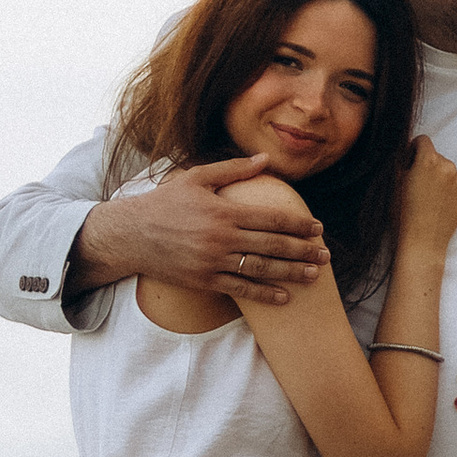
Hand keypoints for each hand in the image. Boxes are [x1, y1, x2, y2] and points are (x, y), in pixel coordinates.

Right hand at [74, 160, 327, 307]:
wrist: (130, 235)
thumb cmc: (165, 202)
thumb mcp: (196, 178)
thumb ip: (233, 169)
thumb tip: (266, 159)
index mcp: (223, 211)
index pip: (271, 218)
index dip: (298, 224)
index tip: (317, 228)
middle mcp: (221, 238)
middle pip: (272, 245)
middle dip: (303, 250)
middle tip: (326, 254)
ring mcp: (212, 262)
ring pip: (260, 269)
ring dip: (291, 272)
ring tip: (314, 275)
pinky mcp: (204, 281)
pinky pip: (239, 290)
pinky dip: (264, 295)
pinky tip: (284, 297)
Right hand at [398, 139, 456, 248]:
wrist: (422, 242)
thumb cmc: (403, 214)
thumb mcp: (393, 182)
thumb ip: (401, 160)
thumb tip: (406, 152)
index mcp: (428, 159)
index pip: (423, 140)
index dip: (413, 150)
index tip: (409, 163)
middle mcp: (448, 166)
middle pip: (436, 157)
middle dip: (426, 166)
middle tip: (416, 186)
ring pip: (447, 171)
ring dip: (439, 179)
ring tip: (428, 199)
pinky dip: (450, 192)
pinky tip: (439, 205)